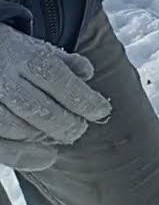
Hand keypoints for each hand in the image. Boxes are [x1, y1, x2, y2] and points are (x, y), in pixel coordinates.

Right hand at [0, 23, 111, 171]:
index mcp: (24, 56)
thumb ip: (65, 61)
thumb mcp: (40, 49)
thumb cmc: (15, 57)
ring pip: (16, 128)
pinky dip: (23, 154)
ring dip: (44, 137)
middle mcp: (3, 78)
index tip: (101, 111)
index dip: (82, 98)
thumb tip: (87, 73)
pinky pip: (0, 145)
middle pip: (38, 108)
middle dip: (66, 124)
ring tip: (59, 135)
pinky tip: (43, 155)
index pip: (57, 77)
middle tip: (79, 128)